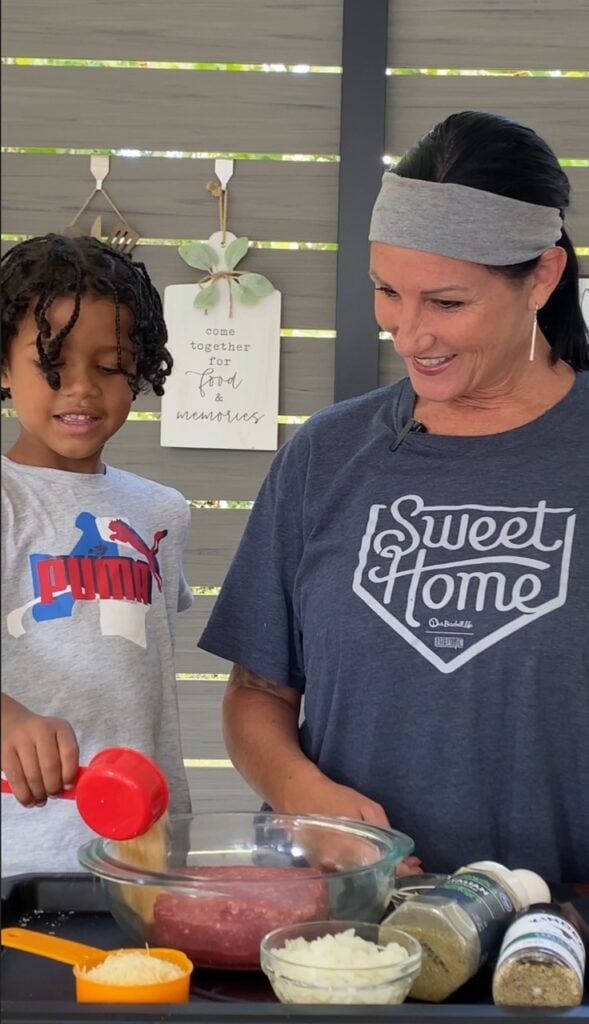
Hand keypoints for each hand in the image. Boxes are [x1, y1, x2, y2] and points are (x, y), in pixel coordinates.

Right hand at [2, 695, 78, 806]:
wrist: (13, 723)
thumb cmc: (41, 738)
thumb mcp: (58, 739)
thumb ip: (66, 759)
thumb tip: (69, 787)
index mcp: (60, 727)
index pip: (70, 752)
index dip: (70, 773)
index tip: (68, 786)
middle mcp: (41, 730)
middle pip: (50, 766)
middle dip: (53, 787)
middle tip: (53, 795)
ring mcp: (22, 740)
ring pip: (33, 775)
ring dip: (39, 794)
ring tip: (41, 800)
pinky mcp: (6, 751)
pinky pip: (16, 779)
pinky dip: (24, 795)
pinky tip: (29, 801)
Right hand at [280, 770, 421, 874]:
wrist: (297, 795)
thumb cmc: (333, 798)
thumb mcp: (366, 806)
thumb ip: (385, 830)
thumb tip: (404, 856)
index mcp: (354, 851)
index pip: (385, 871)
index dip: (403, 873)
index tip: (417, 870)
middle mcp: (341, 867)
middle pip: (373, 880)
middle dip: (394, 875)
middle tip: (411, 868)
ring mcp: (328, 871)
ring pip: (359, 880)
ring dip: (378, 874)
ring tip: (396, 866)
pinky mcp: (319, 871)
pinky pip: (345, 875)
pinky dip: (360, 871)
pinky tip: (369, 862)